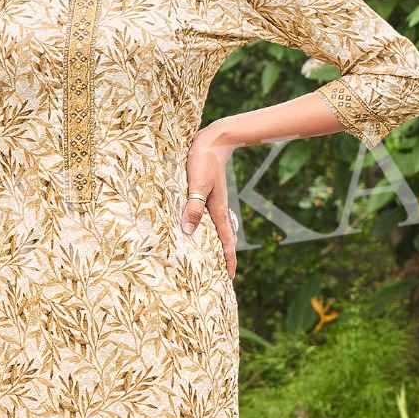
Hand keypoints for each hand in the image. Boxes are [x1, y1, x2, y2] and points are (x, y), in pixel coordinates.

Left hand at [182, 124, 237, 280]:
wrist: (213, 140)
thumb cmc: (204, 161)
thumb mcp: (197, 184)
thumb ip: (193, 207)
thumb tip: (189, 232)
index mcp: (217, 211)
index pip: (225, 242)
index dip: (227, 260)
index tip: (229, 278)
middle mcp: (217, 209)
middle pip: (222, 239)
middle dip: (222, 257)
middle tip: (220, 275)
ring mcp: (212, 202)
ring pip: (214, 229)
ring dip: (213, 244)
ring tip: (208, 258)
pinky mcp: (205, 194)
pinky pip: (206, 218)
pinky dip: (204, 229)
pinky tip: (196, 230)